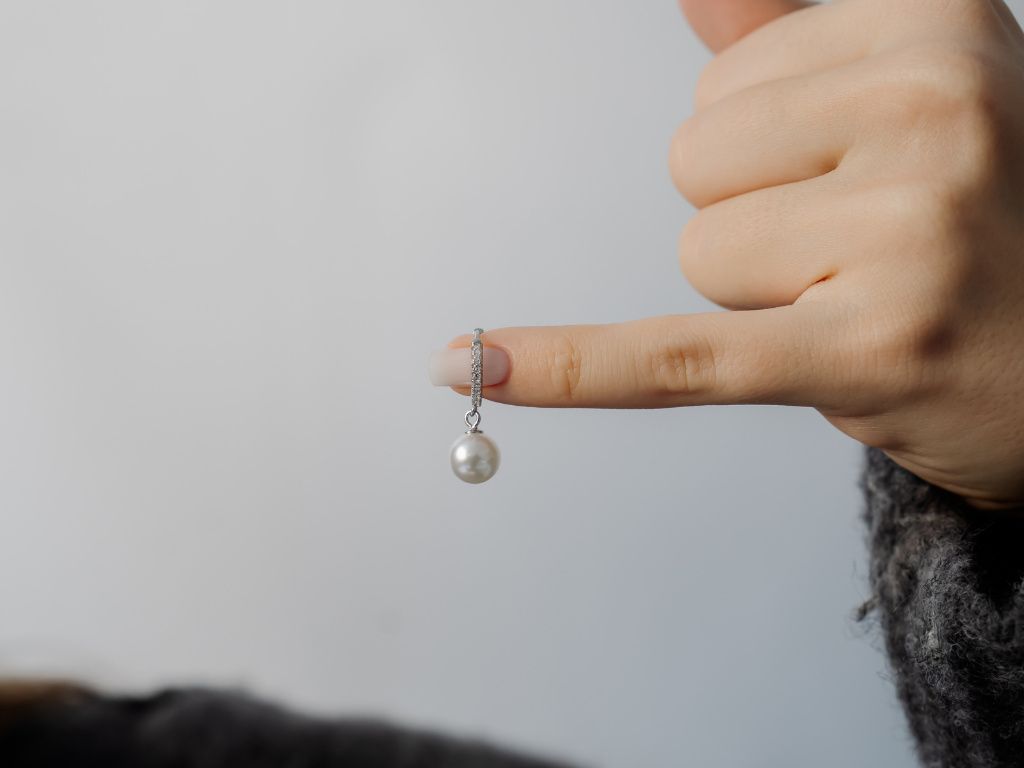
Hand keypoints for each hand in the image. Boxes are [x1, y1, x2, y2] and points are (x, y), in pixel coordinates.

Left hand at [429, 0, 1023, 510]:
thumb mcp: (910, 88)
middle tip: (872, 247)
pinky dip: (572, 368)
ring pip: (698, 253)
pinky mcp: (867, 349)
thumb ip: (791, 25)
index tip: (864, 171)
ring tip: (870, 295)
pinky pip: (674, 355)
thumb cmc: (975, 226)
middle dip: (765, 218)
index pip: (727, 82)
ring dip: (767, 292)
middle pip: (698, 163)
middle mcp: (937, 108)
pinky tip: (475, 364)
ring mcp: (908, 233)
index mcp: (936, 24)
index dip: (772, 144)